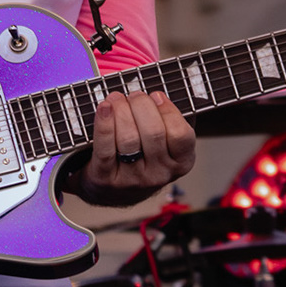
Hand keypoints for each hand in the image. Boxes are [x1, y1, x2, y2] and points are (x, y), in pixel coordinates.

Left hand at [72, 90, 195, 207]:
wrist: (113, 191)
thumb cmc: (143, 156)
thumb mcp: (166, 144)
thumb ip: (170, 120)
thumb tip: (160, 96)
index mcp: (180, 163)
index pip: (181, 134)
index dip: (168, 111)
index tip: (156, 96)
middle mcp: (159, 175)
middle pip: (153, 133)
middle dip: (141, 105)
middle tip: (134, 95)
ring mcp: (132, 180)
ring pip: (129, 139)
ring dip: (122, 111)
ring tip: (117, 99)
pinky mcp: (105, 179)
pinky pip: (105, 148)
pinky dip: (104, 124)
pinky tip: (105, 108)